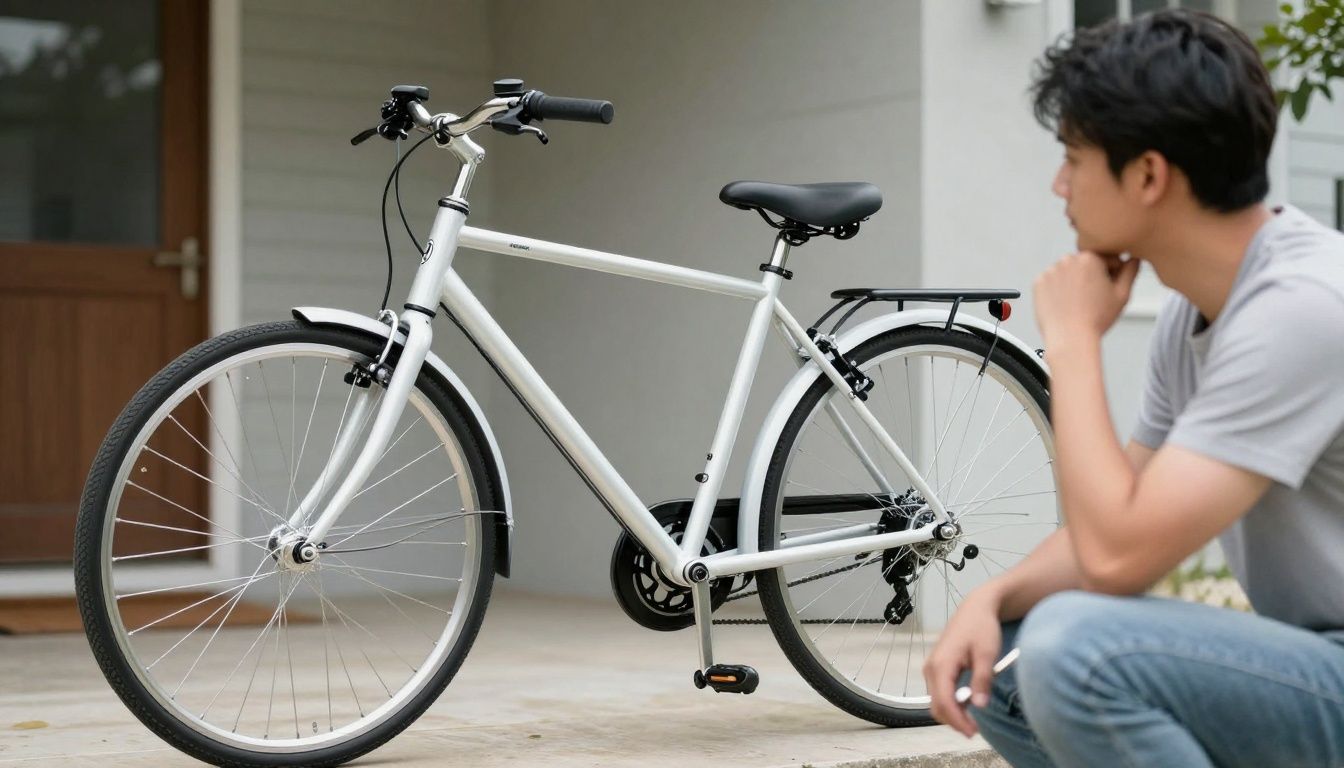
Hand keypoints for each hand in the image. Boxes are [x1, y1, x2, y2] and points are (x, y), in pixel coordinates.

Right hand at [923, 590, 1002, 736]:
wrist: (975, 608)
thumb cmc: (981, 628)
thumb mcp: (987, 654)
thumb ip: (982, 680)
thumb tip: (979, 705)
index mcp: (941, 664)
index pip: (944, 702)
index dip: (957, 721)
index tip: (972, 732)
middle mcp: (931, 668)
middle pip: (936, 705)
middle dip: (954, 720)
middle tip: (974, 729)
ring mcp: (932, 668)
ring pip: (936, 701)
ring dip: (952, 713)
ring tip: (972, 717)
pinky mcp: (936, 668)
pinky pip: (939, 692)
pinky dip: (950, 702)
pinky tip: (966, 702)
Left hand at [1032, 251, 1140, 350]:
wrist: (1070, 339)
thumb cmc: (1097, 319)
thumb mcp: (1122, 294)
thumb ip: (1130, 271)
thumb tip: (1134, 258)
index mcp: (1090, 258)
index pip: (1105, 259)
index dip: (1111, 274)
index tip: (1107, 290)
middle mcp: (1067, 259)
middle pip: (1084, 264)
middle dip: (1090, 276)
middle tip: (1092, 299)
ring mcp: (1050, 271)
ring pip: (1067, 272)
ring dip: (1073, 282)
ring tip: (1078, 303)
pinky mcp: (1038, 283)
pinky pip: (1051, 282)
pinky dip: (1057, 290)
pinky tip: (1064, 304)